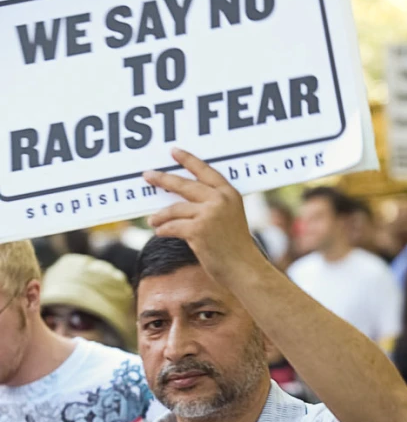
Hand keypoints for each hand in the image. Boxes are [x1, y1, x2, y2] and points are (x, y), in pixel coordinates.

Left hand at [144, 148, 259, 284]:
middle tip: (148, 175)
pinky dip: (163, 229)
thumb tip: (179, 202)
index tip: (174, 152)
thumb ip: (212, 206)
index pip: (205, 171)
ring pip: (175, 209)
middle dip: (163, 179)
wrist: (244, 269)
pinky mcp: (198, 230)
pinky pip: (172, 227)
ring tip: (153, 220)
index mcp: (229, 194)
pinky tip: (159, 232)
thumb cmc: (236, 249)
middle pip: (185, 185)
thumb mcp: (230, 219)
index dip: (188, 160)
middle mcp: (220, 200)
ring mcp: (209, 214)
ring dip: (161, 215)